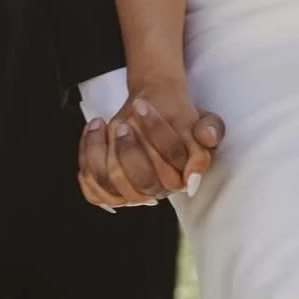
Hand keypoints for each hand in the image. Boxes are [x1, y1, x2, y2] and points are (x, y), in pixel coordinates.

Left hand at [78, 79, 224, 208]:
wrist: (155, 111)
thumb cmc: (180, 118)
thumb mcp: (205, 119)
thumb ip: (212, 128)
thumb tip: (205, 139)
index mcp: (183, 176)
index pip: (173, 161)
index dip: (156, 131)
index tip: (142, 104)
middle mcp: (158, 190)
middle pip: (142, 181)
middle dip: (129, 150)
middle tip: (123, 122)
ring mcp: (133, 193)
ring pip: (113, 185)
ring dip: (101, 153)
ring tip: (100, 123)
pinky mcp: (111, 193)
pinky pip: (93, 190)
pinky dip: (87, 162)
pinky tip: (92, 133)